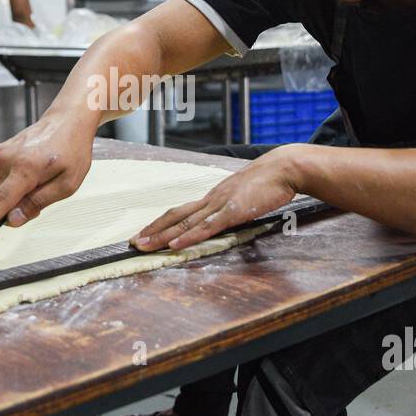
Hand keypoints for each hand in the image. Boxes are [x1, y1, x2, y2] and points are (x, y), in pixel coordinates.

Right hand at [0, 112, 95, 239]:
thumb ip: (38, 203)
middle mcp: (7, 160)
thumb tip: (12, 220)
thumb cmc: (72, 151)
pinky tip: (30, 173)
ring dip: (13, 196)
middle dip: (13, 209)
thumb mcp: (67, 184)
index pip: (1, 200)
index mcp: (26, 168)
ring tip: (38, 181)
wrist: (66, 120)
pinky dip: (11, 184)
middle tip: (40, 198)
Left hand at [130, 146, 304, 251]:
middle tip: (133, 243)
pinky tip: (174, 245)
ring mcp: (219, 205)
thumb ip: (233, 208)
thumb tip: (225, 219)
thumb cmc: (268, 182)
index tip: (146, 233)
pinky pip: (205, 228)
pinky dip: (188, 237)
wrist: (283, 168)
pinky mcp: (231, 212)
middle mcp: (210, 200)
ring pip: (184, 223)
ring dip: (161, 236)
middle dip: (152, 231)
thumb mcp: (246, 197)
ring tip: (144, 247)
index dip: (161, 223)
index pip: (181, 211)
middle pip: (175, 216)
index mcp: (213, 197)